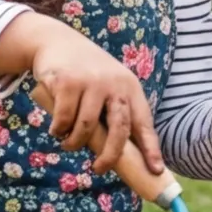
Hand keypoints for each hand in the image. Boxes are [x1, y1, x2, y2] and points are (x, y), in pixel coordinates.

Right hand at [22, 18, 162, 174]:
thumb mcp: (108, 85)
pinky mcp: (67, 82)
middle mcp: (114, 84)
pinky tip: (57, 130)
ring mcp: (91, 82)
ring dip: (75, 143)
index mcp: (130, 87)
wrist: (56, 41)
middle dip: (110, 156)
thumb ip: (114, 111)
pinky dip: (59, 131)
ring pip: (87, 128)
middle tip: (99, 169)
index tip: (155, 170)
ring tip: (68, 144)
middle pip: (118, 129)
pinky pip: (64, 119)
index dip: (151, 148)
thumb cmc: (85, 73)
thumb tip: (119, 155)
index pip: (143, 122)